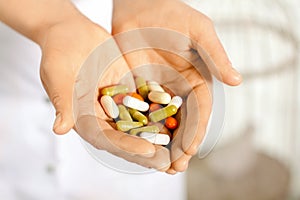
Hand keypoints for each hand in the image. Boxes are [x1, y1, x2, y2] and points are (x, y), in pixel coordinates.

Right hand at [38, 5, 168, 170]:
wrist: (71, 34)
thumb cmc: (58, 54)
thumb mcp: (58, 76)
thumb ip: (63, 102)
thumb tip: (60, 128)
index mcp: (84, 118)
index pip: (106, 139)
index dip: (127, 147)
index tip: (148, 151)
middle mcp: (103, 116)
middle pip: (126, 138)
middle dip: (147, 151)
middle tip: (169, 162)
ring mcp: (118, 105)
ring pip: (140, 125)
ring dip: (158, 137)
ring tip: (178, 148)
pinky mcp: (129, 91)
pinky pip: (146, 103)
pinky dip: (160, 112)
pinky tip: (178, 118)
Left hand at [112, 0, 241, 173]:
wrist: (141, 6)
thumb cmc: (173, 14)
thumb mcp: (199, 32)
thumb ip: (215, 56)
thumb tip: (237, 81)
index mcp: (196, 80)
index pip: (200, 111)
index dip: (196, 131)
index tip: (190, 150)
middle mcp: (178, 89)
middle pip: (181, 123)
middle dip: (179, 146)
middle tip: (175, 168)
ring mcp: (157, 90)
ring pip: (161, 122)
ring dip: (160, 144)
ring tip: (158, 166)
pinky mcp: (138, 87)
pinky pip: (139, 111)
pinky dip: (140, 129)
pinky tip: (137, 145)